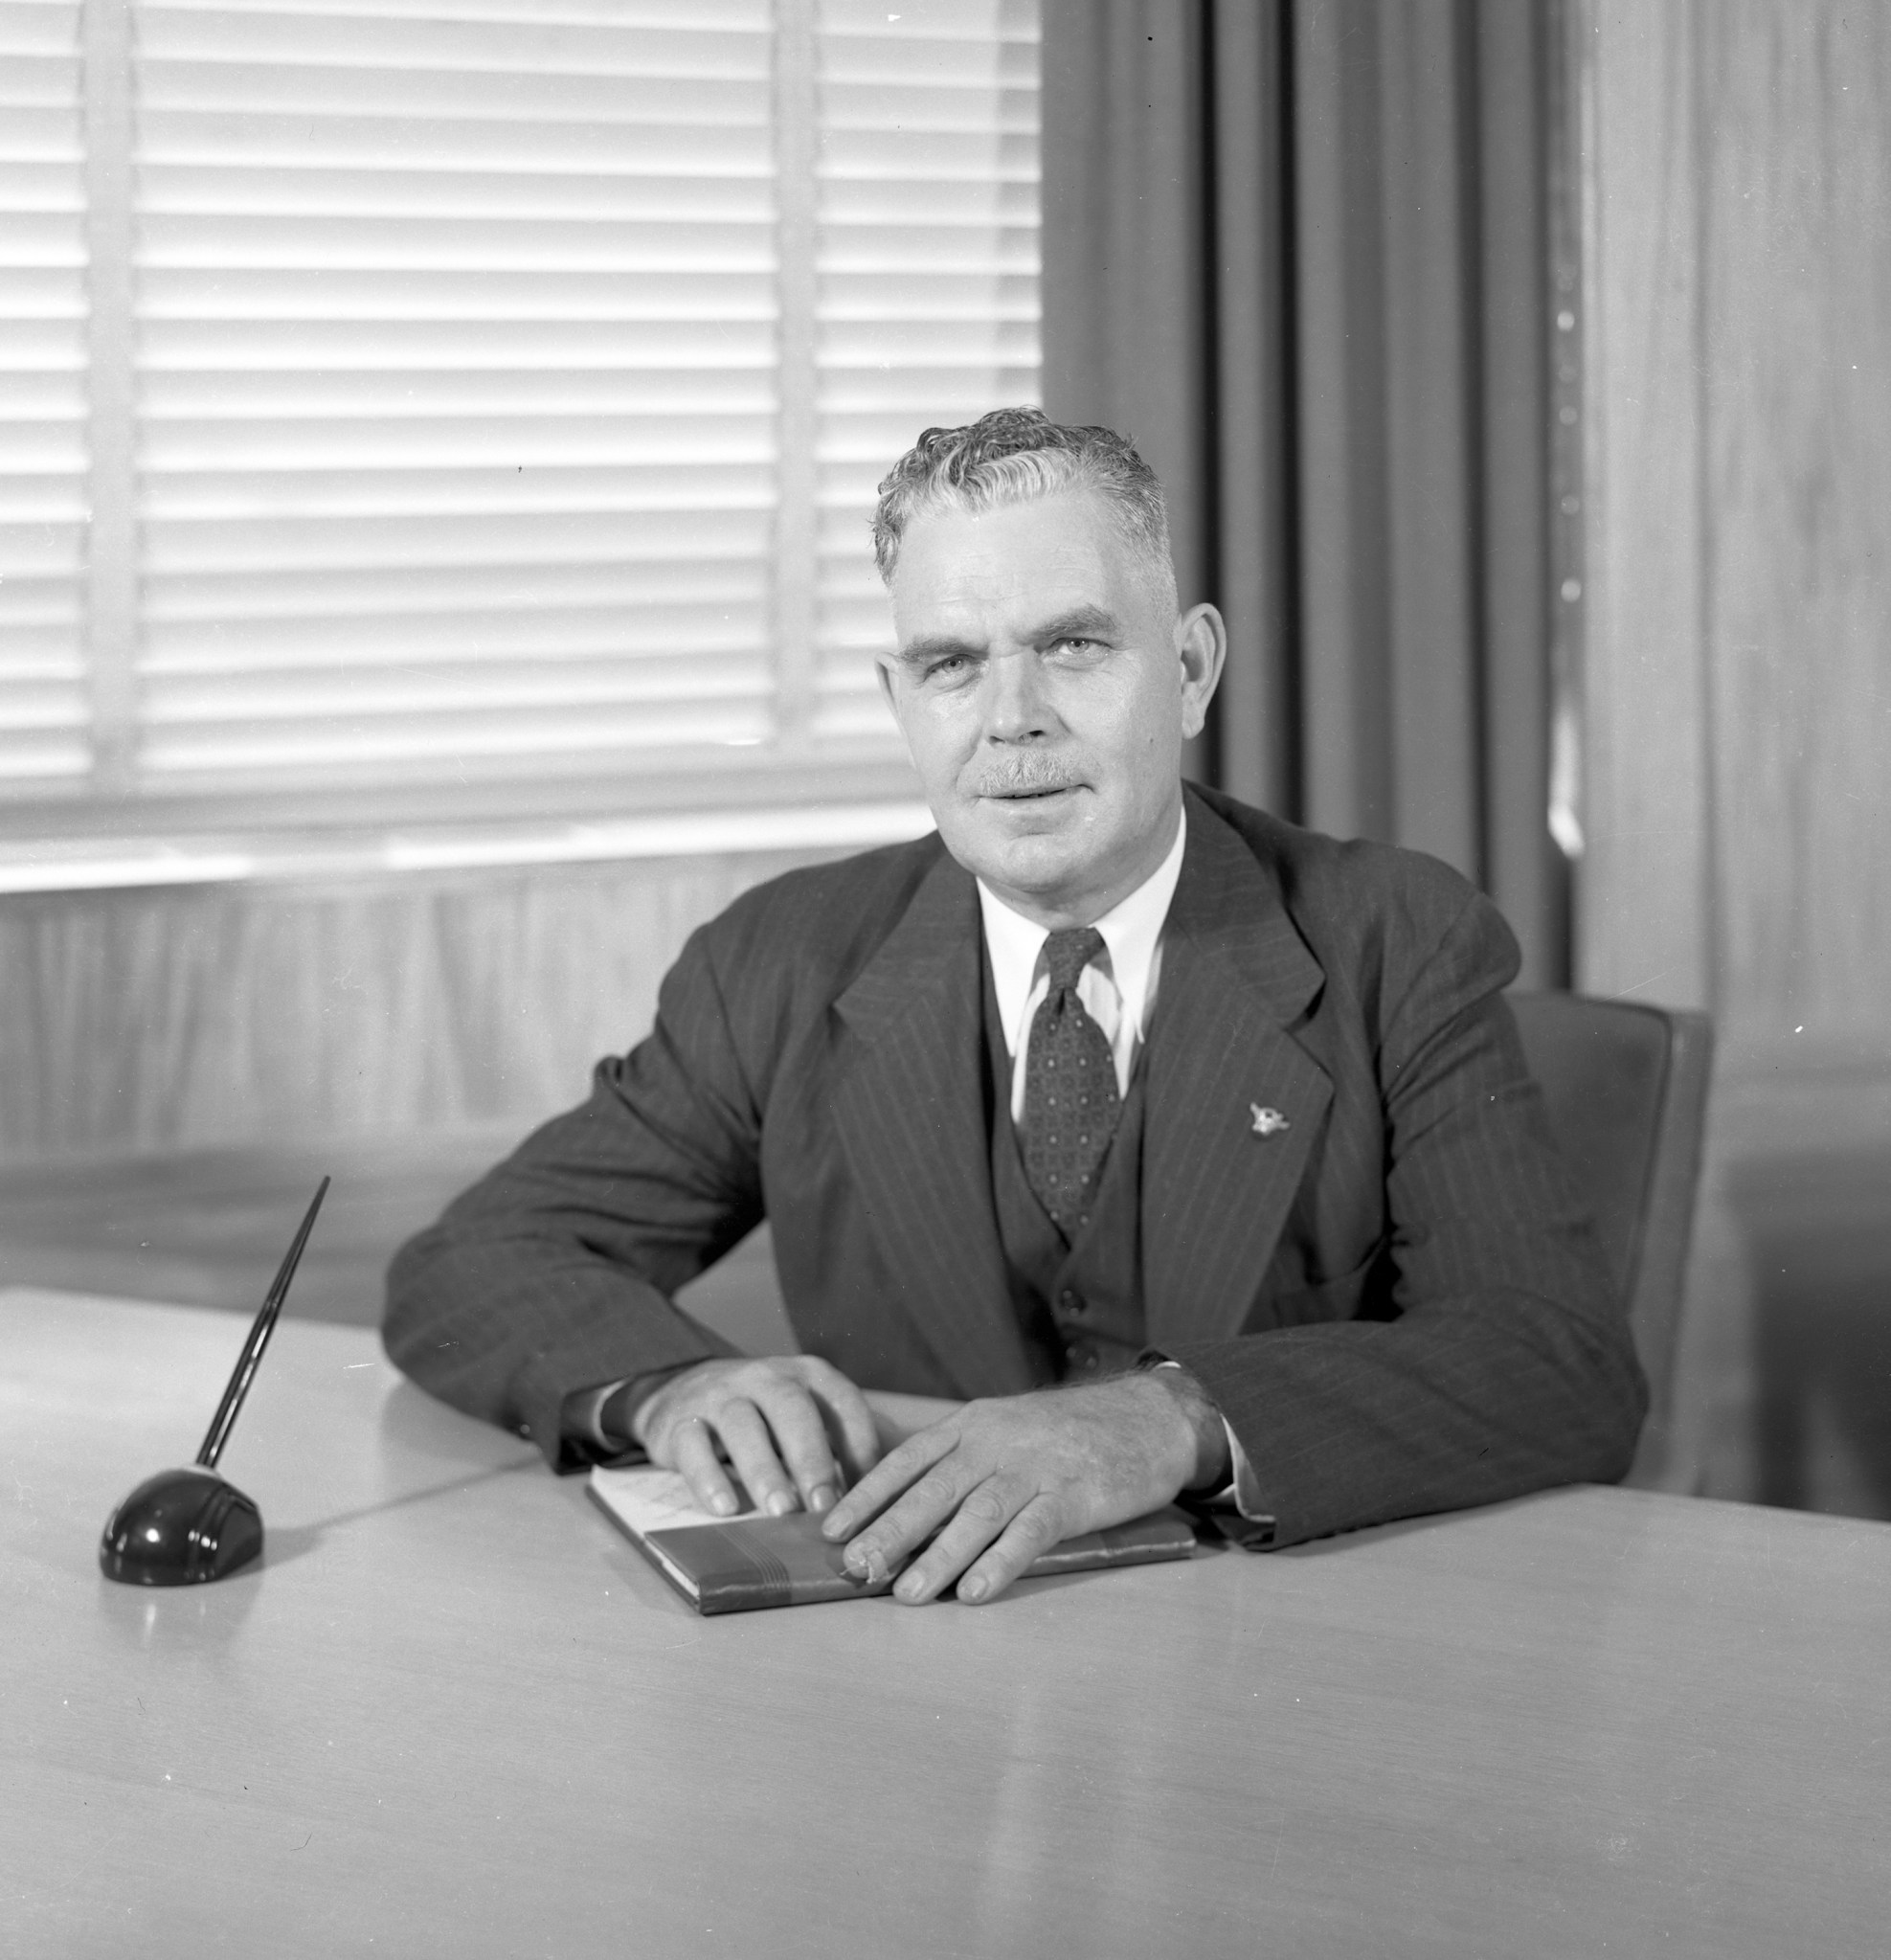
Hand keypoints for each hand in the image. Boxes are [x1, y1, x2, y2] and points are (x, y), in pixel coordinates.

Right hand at [632, 1357, 880, 1519]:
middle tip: (827, 1505)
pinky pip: (692, 1445)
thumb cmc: (765, 1416)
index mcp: (808, 1375)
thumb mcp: (807, 1416)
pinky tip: (725, 1508)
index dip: (861, 1444)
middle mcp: (766, 1377)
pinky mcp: (679, 1422)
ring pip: (742, 1424)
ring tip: (781, 1511)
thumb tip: (897, 1494)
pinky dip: (708, 1477)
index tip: (875, 1492)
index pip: (843, 1402)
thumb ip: (845, 1444)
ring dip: (764, 1469)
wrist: (682, 1390)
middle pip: (793, 1408)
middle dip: (812, 1458)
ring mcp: (720, 1396)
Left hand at [820, 1368, 1227, 1605]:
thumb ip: (963, 1462)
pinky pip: (1030, 1532)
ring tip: (905, 1594)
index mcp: (973, 1425)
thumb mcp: (1007, 1429)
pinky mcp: (1073, 1496)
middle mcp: (996, 1441)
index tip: (831, 1531)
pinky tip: (973, 1593)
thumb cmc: (1068, 1434)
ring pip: (976, 1513)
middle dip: (889, 1531)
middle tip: (856, 1569)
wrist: (1146, 1418)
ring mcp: (1035, 1467)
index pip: (907, 1460)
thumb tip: (907, 1514)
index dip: (867, 1495)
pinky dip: (998, 1563)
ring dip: (937, 1557)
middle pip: (932, 1489)